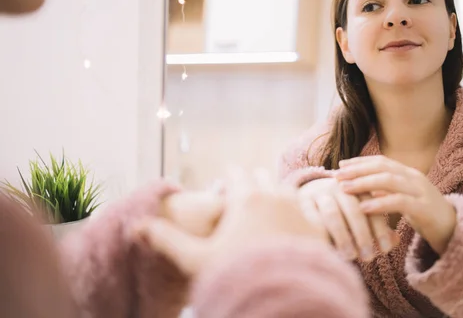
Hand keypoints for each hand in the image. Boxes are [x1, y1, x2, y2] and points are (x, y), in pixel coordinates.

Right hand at [135, 171, 327, 276]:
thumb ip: (167, 240)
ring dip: (276, 191)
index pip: (236, 175)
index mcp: (246, 198)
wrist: (283, 296)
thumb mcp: (196, 259)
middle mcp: (275, 197)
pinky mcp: (316, 226)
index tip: (227, 181)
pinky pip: (307, 208)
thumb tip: (135, 227)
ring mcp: (299, 210)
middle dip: (253, 181)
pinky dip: (297, 209)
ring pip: (285, 189)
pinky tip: (293, 220)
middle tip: (246, 188)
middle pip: (262, 177)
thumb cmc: (237, 275)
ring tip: (270, 201)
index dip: (229, 177)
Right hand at [298, 177, 397, 261]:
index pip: (372, 207)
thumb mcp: (360, 215)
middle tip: (369, 257)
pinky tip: (328, 248)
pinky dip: (321, 234)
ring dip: (343, 237)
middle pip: (354, 210)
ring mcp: (318, 193)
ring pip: (332, 215)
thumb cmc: (341, 212)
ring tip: (350, 256)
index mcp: (357, 188)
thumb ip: (377, 228)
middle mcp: (338, 187)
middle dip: (363, 234)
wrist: (305, 193)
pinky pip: (311, 219)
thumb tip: (395, 241)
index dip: (380, 228)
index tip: (386, 249)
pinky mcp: (300, 202)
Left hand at [336, 156, 456, 254]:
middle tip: (336, 175)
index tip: (340, 165)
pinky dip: (379, 203)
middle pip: (383, 167)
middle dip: (357, 169)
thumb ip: (386, 191)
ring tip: (344, 189)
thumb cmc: (424, 215)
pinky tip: (363, 207)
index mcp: (408, 173)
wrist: (455, 231)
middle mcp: (415, 178)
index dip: (360, 161)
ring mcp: (421, 192)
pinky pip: (399, 202)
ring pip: (389, 181)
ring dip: (363, 183)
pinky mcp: (425, 209)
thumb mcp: (402, 199)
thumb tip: (361, 185)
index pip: (381, 161)